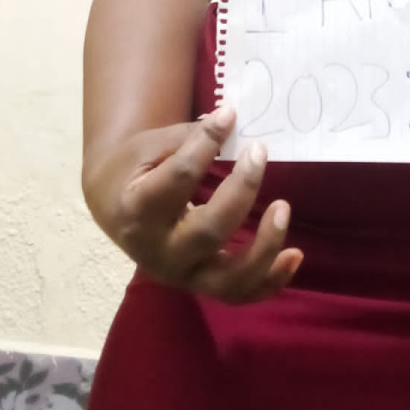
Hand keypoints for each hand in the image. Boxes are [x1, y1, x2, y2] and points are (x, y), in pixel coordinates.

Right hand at [82, 106, 302, 304]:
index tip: (229, 115)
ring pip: (229, 280)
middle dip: (241, 192)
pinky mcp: (201, 286)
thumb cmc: (135, 170)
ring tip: (283, 207)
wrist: (114, 208)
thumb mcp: (150, 147)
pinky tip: (295, 255)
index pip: (179, 178)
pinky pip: (241, 294)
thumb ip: (189, 138)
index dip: (206, 143)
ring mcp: (182, 276)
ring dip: (264, 247)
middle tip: (260, 152)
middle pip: (208, 232)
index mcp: (138, 211)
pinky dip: (272, 280)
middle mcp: (159, 252)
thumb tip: (230, 119)